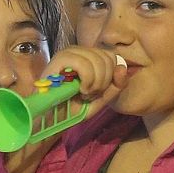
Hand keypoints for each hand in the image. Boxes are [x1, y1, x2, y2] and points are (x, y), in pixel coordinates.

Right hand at [4, 47, 128, 172]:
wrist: (51, 120)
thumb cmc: (72, 110)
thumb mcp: (100, 99)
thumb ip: (115, 85)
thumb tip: (122, 66)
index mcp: (88, 58)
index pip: (110, 55)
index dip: (111, 74)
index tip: (99, 90)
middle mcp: (77, 52)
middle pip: (105, 57)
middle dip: (104, 81)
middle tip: (91, 94)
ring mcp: (67, 54)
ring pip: (96, 59)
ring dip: (95, 82)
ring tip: (85, 93)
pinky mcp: (58, 61)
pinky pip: (83, 63)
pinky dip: (87, 79)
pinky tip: (80, 89)